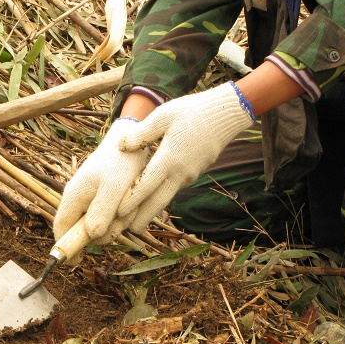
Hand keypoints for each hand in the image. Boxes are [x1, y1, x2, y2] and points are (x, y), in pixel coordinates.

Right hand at [54, 118, 148, 247]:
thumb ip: (101, 212)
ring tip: (130, 204)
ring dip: (118, 222)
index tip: (76, 263)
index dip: (66, 247)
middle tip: (122, 218)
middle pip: (85, 232)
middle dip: (105, 231)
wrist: (133, 141)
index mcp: (73, 196)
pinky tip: (132, 202)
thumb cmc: (120, 162)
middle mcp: (79, 200)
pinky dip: (123, 214)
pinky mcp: (104, 198)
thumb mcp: (113, 188)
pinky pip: (112, 217)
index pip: (61, 228)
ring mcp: (91, 199)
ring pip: (102, 225)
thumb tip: (91, 236)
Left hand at [117, 81, 254, 232]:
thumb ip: (142, 133)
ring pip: (167, 196)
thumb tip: (121, 146)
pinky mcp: (194, 172)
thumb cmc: (192, 111)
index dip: (131, 201)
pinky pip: (175, 188)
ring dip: (152, 209)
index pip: (146, 185)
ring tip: (138, 222)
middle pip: (158, 200)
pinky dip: (162, 197)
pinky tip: (154, 200)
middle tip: (129, 232)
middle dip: (143, 217)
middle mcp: (180, 171)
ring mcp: (189, 174)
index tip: (118, 213)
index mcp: (169, 158)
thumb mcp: (163, 116)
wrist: (226, 114)